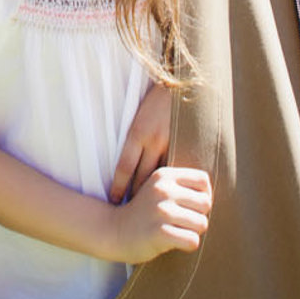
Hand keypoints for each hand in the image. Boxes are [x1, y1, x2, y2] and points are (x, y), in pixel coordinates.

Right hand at [108, 164, 212, 264]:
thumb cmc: (145, 212)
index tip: (190, 206)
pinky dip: (187, 245)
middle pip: (206, 204)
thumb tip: (213, 195)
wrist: (114, 231)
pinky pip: (192, 241)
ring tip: (175, 231)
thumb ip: (182, 187)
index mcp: (165, 175)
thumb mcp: (159, 189)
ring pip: (202, 224)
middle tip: (181, 222)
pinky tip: (173, 242)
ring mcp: (160, 211)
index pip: (203, 181)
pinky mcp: (159, 232)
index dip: (203, 195)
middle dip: (198, 216)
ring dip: (192, 232)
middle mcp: (163, 190)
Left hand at [109, 84, 173, 204]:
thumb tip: (125, 163)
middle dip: (136, 196)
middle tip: (130, 213)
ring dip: (156, 193)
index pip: (124, 167)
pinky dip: (175, 183)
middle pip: (141, 177)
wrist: (180, 85)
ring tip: (152, 211)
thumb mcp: (137, 118)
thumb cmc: (154, 101)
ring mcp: (171, 144)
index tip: (114, 200)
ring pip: (161, 176)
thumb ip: (134, 139)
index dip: (118, 186)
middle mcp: (153, 141)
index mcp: (137, 133)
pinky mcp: (185, 145)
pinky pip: (178, 169)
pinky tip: (174, 195)